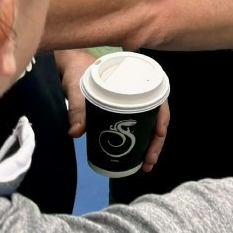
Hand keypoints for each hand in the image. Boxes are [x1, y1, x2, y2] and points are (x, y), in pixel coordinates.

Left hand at [57, 48, 169, 171]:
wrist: (71, 66)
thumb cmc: (78, 70)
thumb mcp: (77, 87)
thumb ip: (77, 108)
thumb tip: (75, 132)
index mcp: (135, 81)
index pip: (158, 100)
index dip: (162, 118)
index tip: (158, 134)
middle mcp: (138, 94)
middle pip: (156, 119)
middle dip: (155, 142)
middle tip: (149, 162)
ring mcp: (132, 105)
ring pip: (149, 126)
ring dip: (150, 146)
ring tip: (145, 165)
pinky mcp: (123, 113)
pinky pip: (138, 128)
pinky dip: (140, 143)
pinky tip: (137, 158)